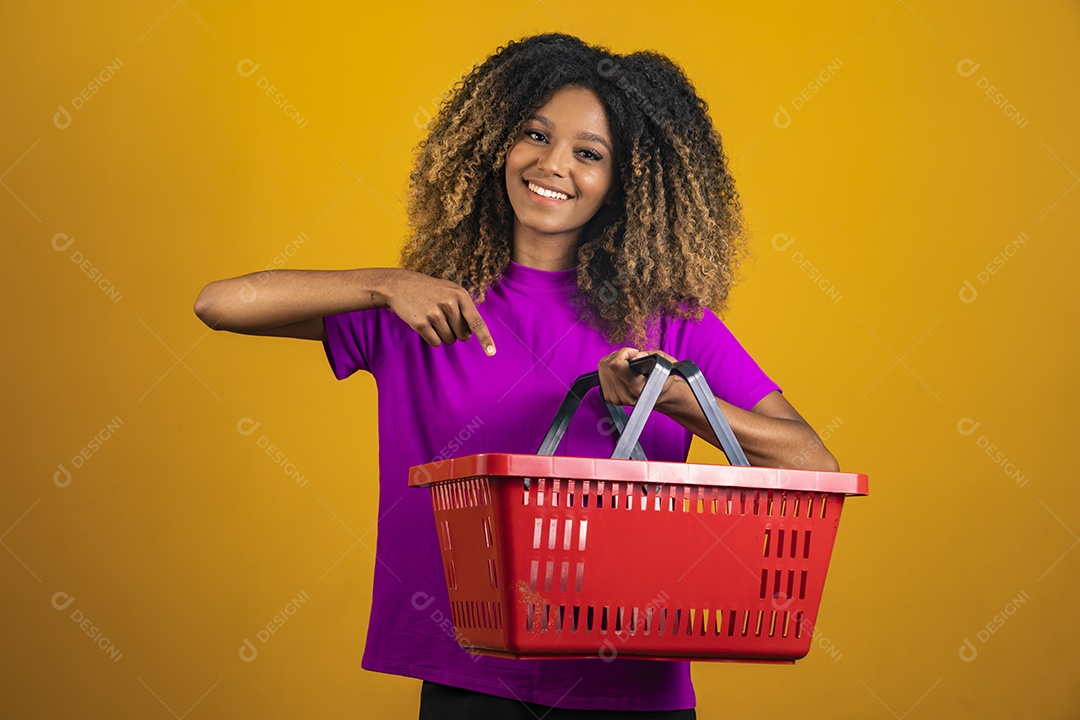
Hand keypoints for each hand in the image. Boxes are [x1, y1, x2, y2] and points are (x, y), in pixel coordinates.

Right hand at [381, 269, 495, 354]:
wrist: (400, 285)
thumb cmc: (430, 290)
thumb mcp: (451, 291)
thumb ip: (465, 308)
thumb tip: (473, 333)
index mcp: (460, 295)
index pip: (476, 322)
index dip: (485, 339)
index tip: (492, 353)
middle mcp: (449, 304)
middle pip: (462, 335)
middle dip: (455, 332)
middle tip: (443, 317)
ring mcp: (434, 313)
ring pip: (449, 340)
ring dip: (442, 335)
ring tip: (432, 318)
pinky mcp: (421, 323)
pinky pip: (435, 342)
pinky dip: (431, 338)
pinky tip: (424, 324)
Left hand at [597, 348, 677, 405]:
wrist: (660, 395)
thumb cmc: (664, 379)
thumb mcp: (666, 363)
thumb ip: (651, 356)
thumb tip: (635, 355)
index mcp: (640, 388)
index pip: (617, 366)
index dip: (624, 353)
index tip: (634, 353)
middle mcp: (626, 395)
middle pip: (608, 365)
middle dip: (619, 355)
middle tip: (631, 357)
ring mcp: (617, 397)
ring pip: (603, 368)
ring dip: (613, 360)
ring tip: (627, 362)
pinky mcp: (609, 397)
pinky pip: (601, 374)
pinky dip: (609, 368)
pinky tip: (621, 369)